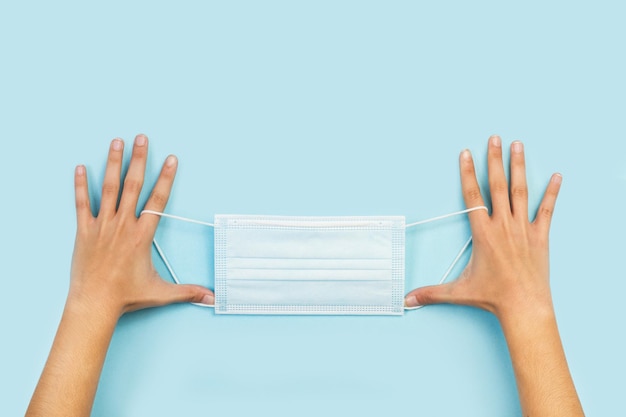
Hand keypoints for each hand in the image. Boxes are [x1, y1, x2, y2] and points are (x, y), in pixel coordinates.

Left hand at [70, 135, 213, 316]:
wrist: (94, 303)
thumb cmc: (126, 296)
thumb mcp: (161, 292)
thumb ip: (187, 291)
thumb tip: (210, 298)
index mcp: (142, 235)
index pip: (158, 200)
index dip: (166, 178)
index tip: (171, 160)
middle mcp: (123, 225)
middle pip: (133, 185)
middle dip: (139, 159)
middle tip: (143, 138)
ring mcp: (102, 226)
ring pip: (109, 188)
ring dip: (113, 163)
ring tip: (116, 142)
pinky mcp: (84, 231)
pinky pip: (82, 203)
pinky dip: (80, 185)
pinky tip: (80, 167)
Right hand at [404, 135, 561, 320]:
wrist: (524, 306)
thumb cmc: (492, 297)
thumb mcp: (458, 292)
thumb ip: (431, 293)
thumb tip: (408, 300)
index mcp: (483, 233)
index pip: (472, 196)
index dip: (468, 173)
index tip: (466, 153)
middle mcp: (503, 225)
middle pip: (497, 185)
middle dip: (494, 160)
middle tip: (494, 138)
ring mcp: (523, 229)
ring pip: (520, 191)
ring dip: (518, 167)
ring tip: (518, 145)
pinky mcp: (540, 237)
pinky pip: (546, 210)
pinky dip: (552, 193)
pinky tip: (557, 176)